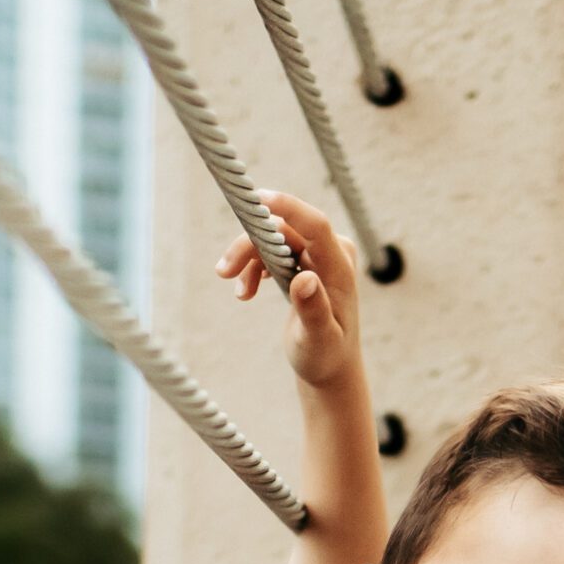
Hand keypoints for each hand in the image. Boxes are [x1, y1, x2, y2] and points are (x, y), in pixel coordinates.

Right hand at [215, 190, 361, 390]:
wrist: (329, 365)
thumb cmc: (326, 356)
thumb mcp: (318, 340)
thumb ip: (314, 311)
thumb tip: (304, 280)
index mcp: (340, 267)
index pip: (315, 224)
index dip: (287, 207)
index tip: (258, 198)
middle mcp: (331, 253)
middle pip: (284, 230)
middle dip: (250, 246)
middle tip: (223, 272)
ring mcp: (318, 255)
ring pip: (272, 239)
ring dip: (248, 260)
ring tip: (238, 293)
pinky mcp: (304, 260)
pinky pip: (271, 250)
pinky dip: (253, 268)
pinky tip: (245, 292)